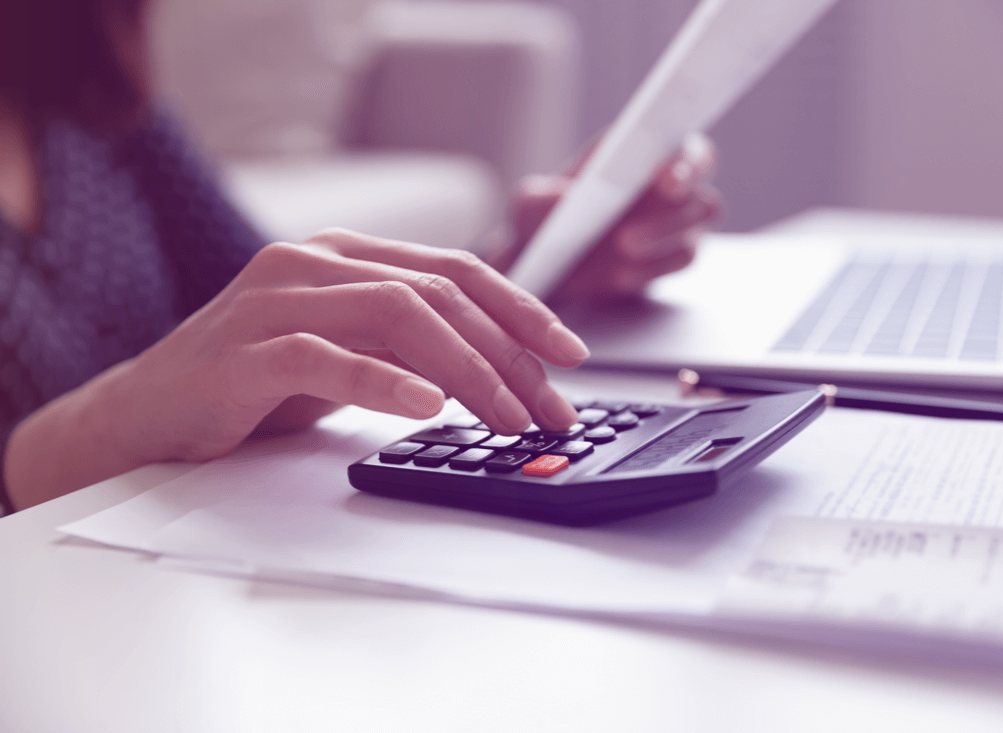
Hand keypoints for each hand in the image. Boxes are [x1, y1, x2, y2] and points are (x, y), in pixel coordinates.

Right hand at [92, 231, 589, 464]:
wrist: (147, 414)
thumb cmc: (255, 383)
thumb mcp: (349, 353)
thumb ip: (408, 345)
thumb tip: (499, 370)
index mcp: (346, 255)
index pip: (454, 269)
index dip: (520, 308)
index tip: (569, 353)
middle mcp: (314, 262)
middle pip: (437, 293)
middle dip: (509, 352)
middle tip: (549, 407)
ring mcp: (275, 299)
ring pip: (396, 314)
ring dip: (467, 369)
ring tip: (507, 416)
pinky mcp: (244, 350)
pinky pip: (327, 357)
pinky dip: (384, 382)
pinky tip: (429, 408)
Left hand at [508, 133, 719, 300]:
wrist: (547, 268)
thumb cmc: (542, 222)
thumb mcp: (527, 205)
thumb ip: (540, 196)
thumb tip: (566, 198)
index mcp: (639, 150)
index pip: (682, 144)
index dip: (684, 158)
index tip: (665, 176)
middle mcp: (667, 180)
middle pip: (701, 183)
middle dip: (678, 201)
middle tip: (638, 222)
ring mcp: (675, 219)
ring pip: (697, 225)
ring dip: (664, 237)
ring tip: (623, 246)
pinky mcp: (672, 254)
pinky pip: (681, 259)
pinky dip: (654, 268)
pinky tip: (622, 274)